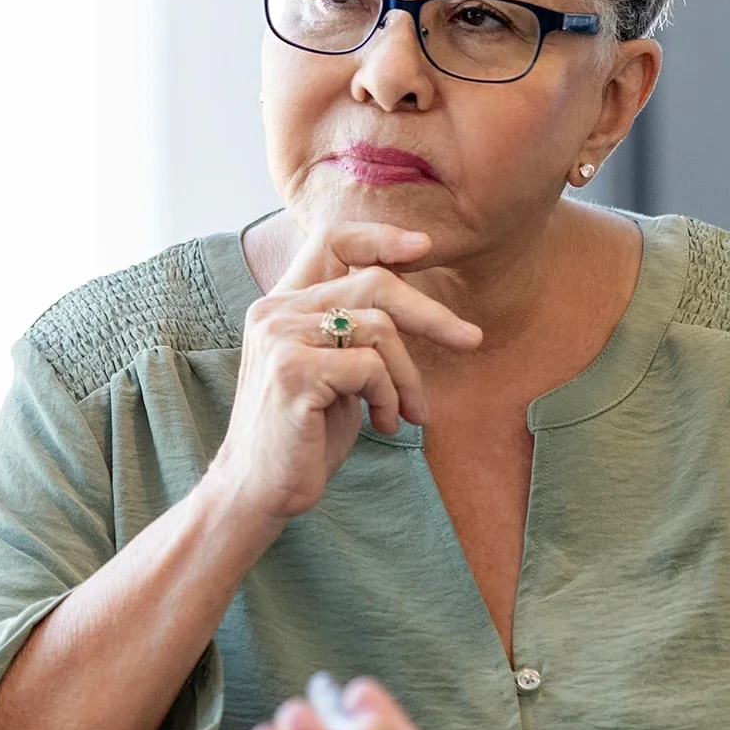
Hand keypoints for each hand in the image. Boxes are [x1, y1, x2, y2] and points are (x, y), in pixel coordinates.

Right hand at [207, 223, 480, 519]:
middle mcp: (274, 311)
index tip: (424, 247)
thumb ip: (357, 332)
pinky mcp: (293, 372)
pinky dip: (390, 398)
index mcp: (282, 304)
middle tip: (470, 340)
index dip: (380, 237)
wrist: (259, 492)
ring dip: (408, 376)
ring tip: (409, 412)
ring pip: (379, 328)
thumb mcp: (335, 372)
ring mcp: (280, 338)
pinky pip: (370, 367)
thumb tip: (418, 303)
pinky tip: (384, 424)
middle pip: (373, 281)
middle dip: (430, 313)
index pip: (330, 239)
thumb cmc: (305, 436)